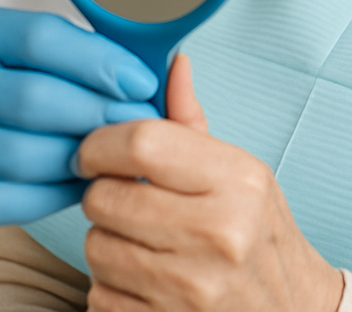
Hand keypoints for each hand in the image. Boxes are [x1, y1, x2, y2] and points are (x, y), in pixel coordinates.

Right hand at [0, 7, 158, 230]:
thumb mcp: (4, 46)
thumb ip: (63, 51)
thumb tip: (137, 70)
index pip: (39, 38)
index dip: (98, 60)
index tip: (140, 80)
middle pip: (32, 99)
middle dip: (97, 113)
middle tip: (138, 122)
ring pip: (21, 156)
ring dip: (79, 158)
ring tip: (114, 154)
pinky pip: (2, 202)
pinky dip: (50, 195)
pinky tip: (79, 183)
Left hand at [78, 54, 344, 311]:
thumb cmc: (259, 235)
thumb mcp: (241, 173)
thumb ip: (193, 122)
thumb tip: (174, 62)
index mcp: (238, 180)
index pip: (143, 144)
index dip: (101, 143)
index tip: (93, 150)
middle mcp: (218, 233)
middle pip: (107, 197)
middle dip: (102, 194)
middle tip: (122, 196)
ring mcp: (191, 288)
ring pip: (96, 247)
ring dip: (105, 241)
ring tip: (139, 240)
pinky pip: (99, 295)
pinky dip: (110, 286)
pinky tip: (143, 278)